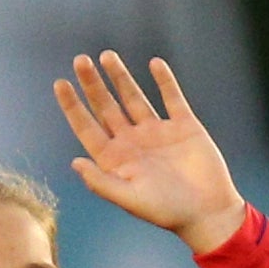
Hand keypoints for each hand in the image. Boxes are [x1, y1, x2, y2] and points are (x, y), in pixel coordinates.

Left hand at [54, 54, 246, 254]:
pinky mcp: (183, 126)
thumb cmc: (168, 211)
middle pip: (106, 107)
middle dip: (92, 84)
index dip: (73, 106)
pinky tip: (154, 64)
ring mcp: (157, 132)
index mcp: (116, 160)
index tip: (60, 83)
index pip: (87, 127)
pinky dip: (164, 80)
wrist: (208, 212)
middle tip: (79, 60)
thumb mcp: (130, 199)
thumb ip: (101, 182)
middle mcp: (133, 143)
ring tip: (106, 55)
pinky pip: (171, 97)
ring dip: (120, 76)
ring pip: (133, 97)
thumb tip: (75, 162)